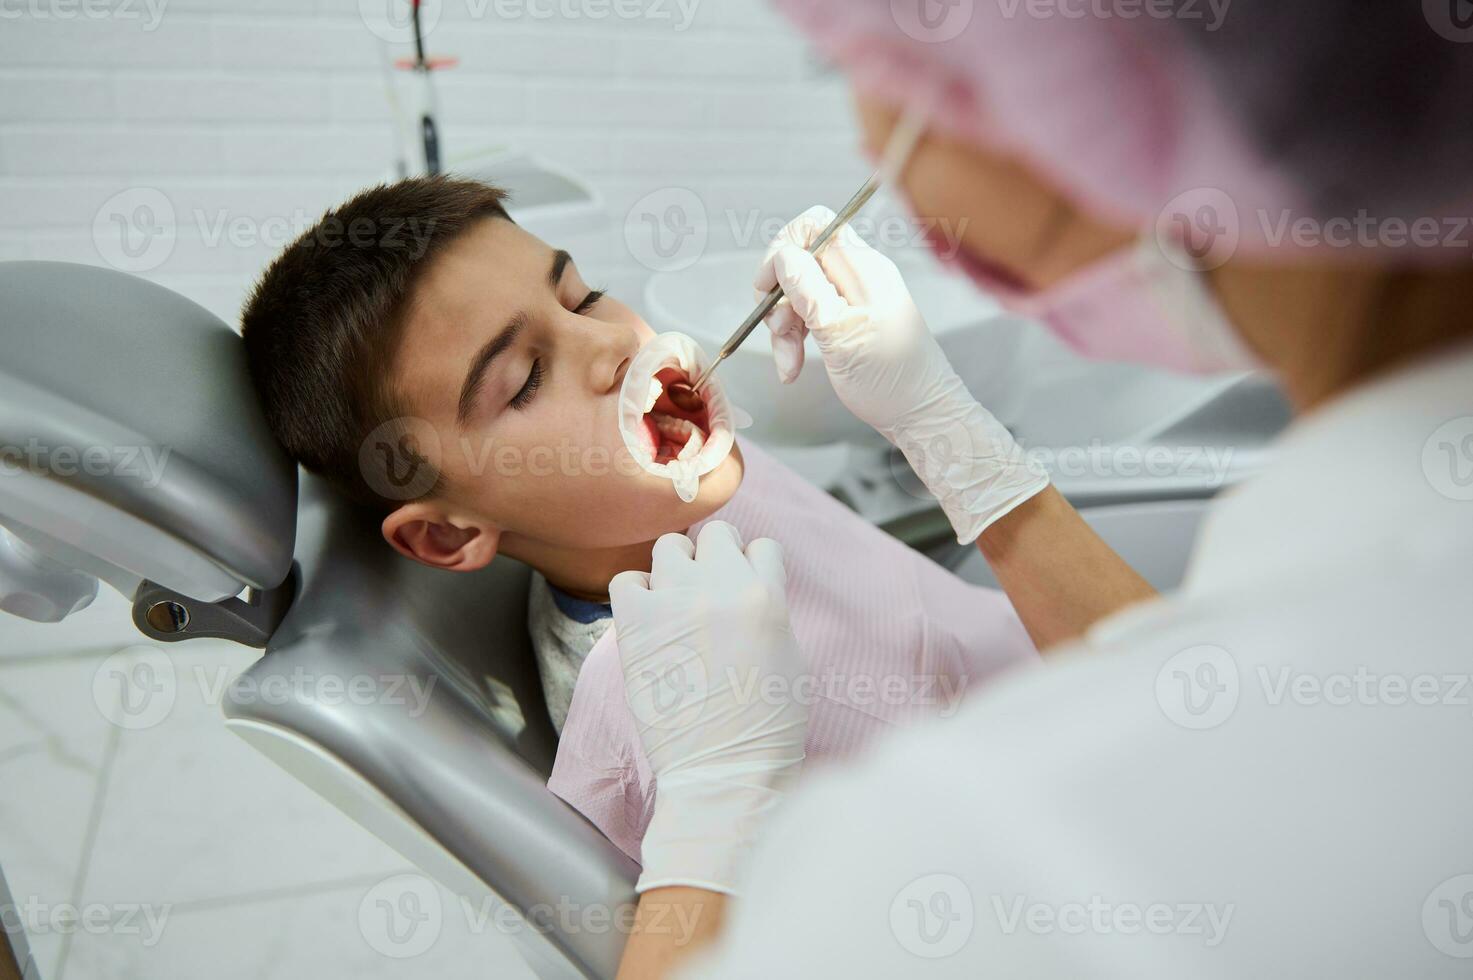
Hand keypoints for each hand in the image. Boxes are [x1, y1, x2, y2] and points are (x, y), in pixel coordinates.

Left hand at [608, 521, 807, 894]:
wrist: (724, 770)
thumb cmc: (766, 726)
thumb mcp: (788, 653)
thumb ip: (768, 607)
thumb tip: (747, 585)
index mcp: (767, 595)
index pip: (761, 545)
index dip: (753, 566)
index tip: (745, 589)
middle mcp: (721, 586)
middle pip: (716, 533)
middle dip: (715, 556)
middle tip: (710, 588)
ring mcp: (675, 601)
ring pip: (670, 545)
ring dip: (675, 568)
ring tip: (677, 602)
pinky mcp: (636, 623)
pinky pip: (626, 579)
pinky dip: (636, 593)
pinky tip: (648, 619)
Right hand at [755, 207, 1049, 542]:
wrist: (923, 414)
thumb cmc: (891, 380)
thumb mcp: (839, 334)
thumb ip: (808, 289)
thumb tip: (782, 254)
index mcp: (862, 268)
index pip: (812, 227)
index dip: (781, 250)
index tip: (767, 288)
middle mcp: (860, 274)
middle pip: (800, 262)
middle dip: (780, 299)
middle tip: (780, 334)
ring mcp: (857, 295)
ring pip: (801, 292)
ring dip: (786, 327)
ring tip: (789, 363)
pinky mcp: (853, 317)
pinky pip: (814, 314)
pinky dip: (798, 337)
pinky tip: (795, 365)